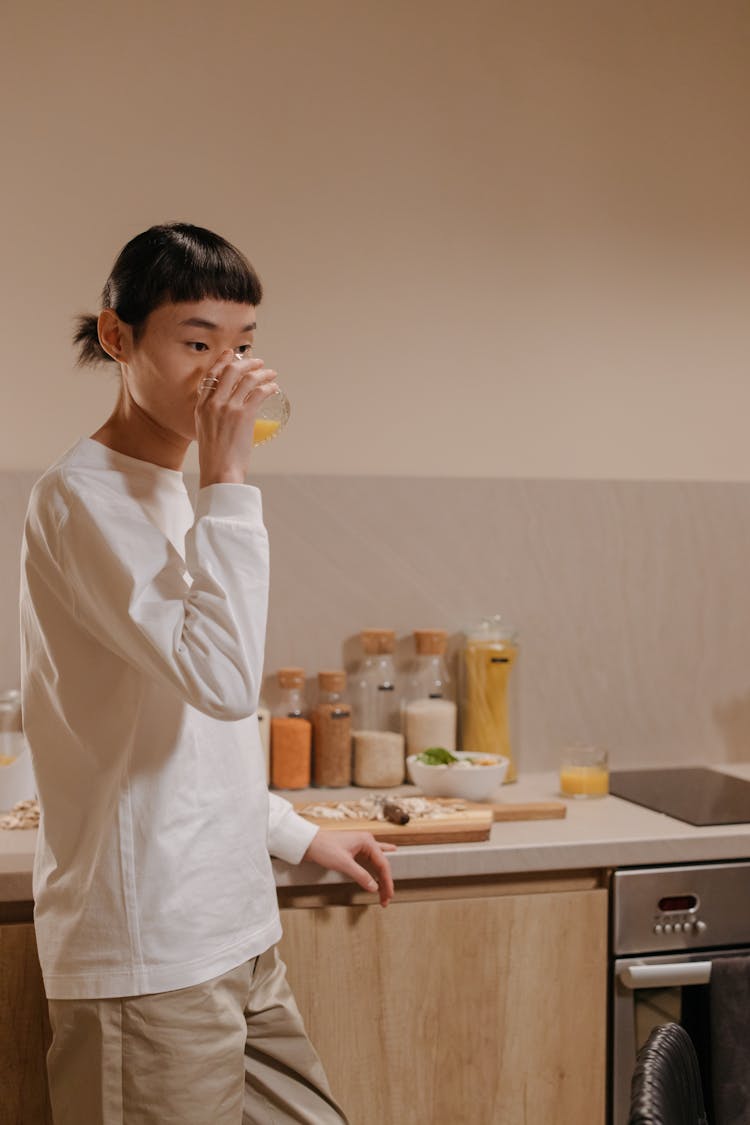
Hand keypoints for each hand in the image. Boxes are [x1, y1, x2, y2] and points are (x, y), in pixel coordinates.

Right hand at [196, 349, 278, 485]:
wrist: (219, 472)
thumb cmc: (215, 457)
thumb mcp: (205, 431)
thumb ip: (213, 416)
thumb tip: (227, 411)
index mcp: (201, 406)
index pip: (211, 375)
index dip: (223, 361)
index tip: (231, 353)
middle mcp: (213, 403)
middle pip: (230, 370)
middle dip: (246, 362)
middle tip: (258, 362)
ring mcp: (228, 408)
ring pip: (247, 379)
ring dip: (262, 373)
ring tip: (271, 374)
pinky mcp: (243, 415)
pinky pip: (259, 393)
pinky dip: (268, 387)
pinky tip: (274, 388)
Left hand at [303, 830, 396, 906]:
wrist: (307, 843)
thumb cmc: (323, 847)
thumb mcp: (343, 863)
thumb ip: (361, 875)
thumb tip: (374, 887)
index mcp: (367, 841)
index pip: (383, 863)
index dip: (387, 881)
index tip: (388, 894)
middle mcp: (366, 842)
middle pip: (381, 864)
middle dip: (385, 882)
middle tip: (386, 898)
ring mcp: (361, 846)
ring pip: (377, 863)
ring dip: (381, 877)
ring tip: (386, 890)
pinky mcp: (355, 851)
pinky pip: (371, 860)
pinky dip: (377, 867)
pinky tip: (385, 864)